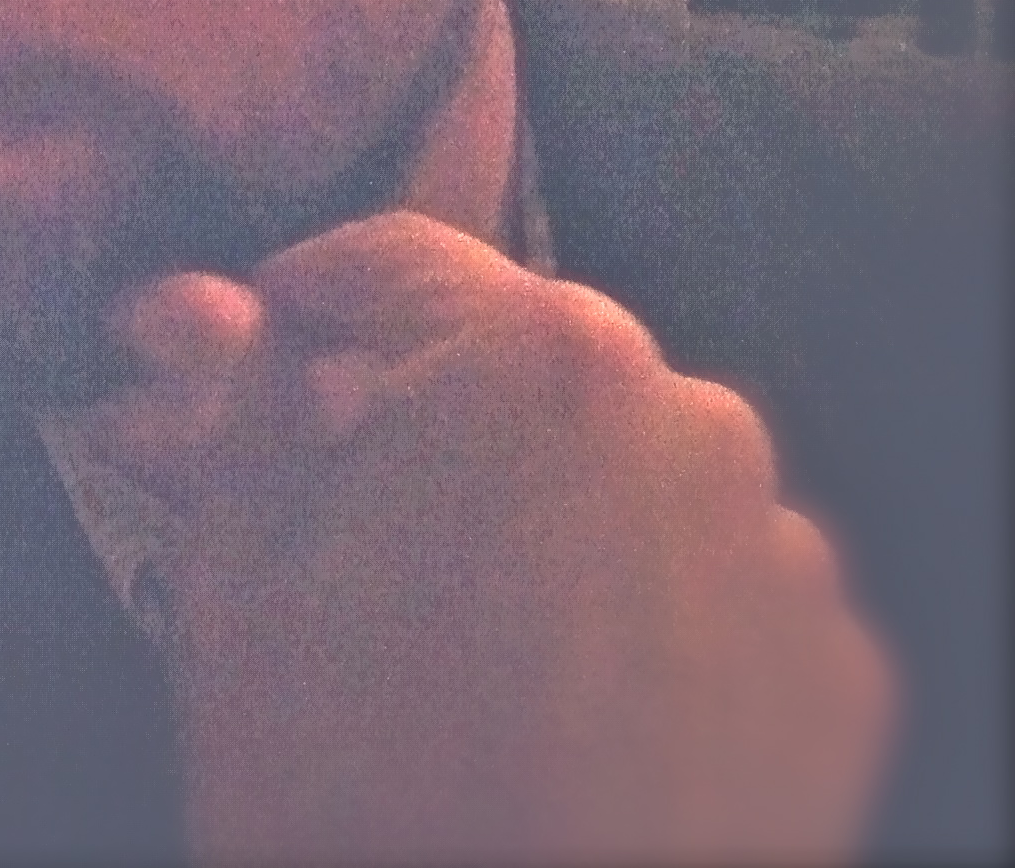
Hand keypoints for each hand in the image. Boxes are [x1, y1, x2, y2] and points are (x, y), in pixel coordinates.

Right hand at [84, 214, 895, 864]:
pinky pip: (713, 567)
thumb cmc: (348, 782)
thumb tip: (196, 306)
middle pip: (515, 352)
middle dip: (420, 399)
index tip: (252, 347)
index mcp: (530, 355)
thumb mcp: (240, 566)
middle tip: (341, 495)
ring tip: (461, 608)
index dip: (300, 294)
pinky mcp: (840, 664)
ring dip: (537, 487)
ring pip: (622, 453)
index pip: (392, 254)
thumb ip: (229, 396)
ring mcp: (780, 541)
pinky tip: (570, 685)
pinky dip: (640, 587)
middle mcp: (686, 410)